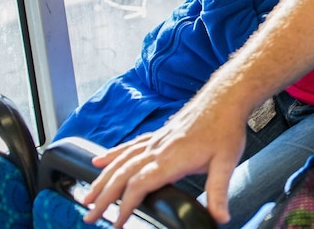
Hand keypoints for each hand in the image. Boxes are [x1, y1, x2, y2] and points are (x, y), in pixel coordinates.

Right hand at [82, 96, 247, 226]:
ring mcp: (156, 140)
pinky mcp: (159, 134)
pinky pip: (129, 146)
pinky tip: (99, 161)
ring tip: (87, 196)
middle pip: (122, 175)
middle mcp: (158, 148)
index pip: (139, 186)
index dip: (125, 206)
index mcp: (171, 159)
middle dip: (103, 197)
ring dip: (102, 179)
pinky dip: (112, 155)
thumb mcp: (226, 163)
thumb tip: (220, 218)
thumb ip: (218, 192)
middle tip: (89, 216)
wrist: (226, 97)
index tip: (116, 224)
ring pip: (121, 161)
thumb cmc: (225, 127)